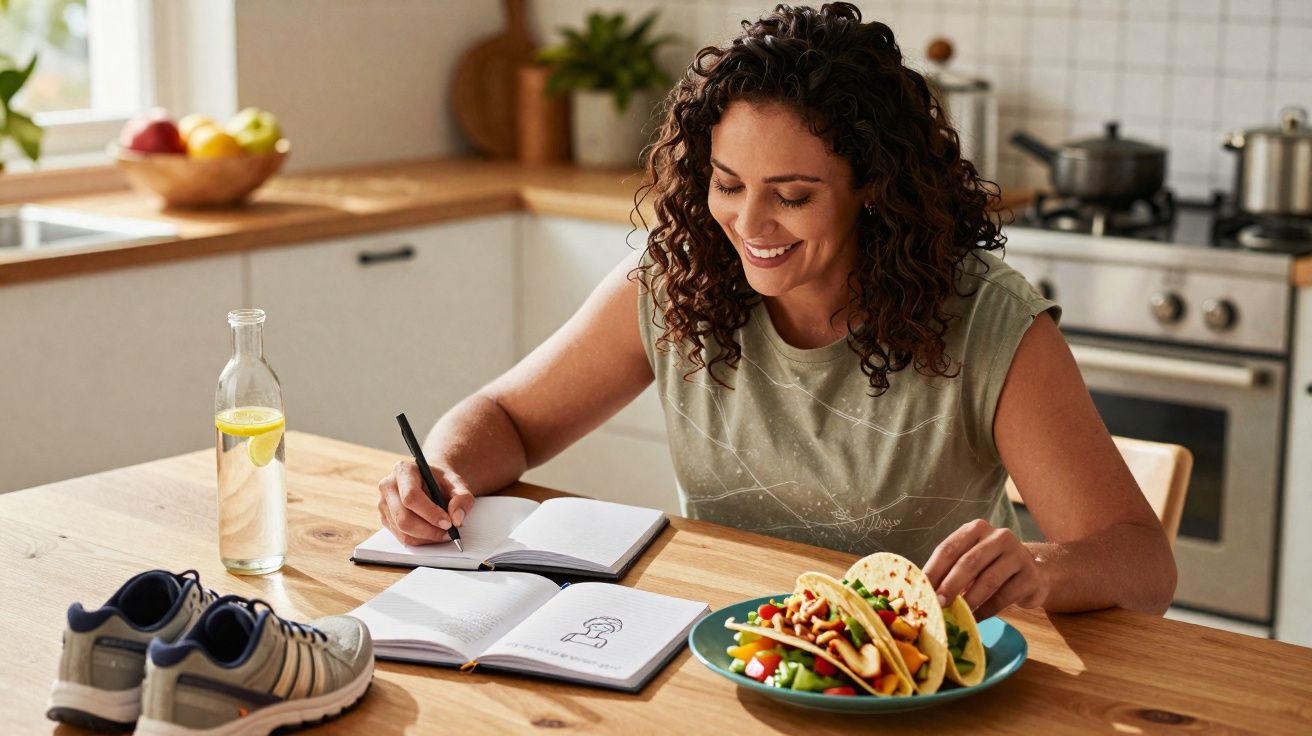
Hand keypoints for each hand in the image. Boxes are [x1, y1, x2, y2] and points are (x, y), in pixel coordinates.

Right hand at [376, 460, 475, 545]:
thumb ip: (462, 498)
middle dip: (429, 530)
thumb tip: (456, 519)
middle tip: (449, 533)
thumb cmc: (441, 481)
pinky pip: (402, 537)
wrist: (431, 481)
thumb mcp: (457, 483)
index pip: (411, 496)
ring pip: (402, 531)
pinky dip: (421, 540)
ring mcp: (384, 504)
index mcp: (403, 470)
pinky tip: (433, 533)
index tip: (448, 523)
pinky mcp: (386, 519)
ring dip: (426, 537)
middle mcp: (389, 486)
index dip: (430, 513)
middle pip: (403, 517)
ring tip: (444, 533)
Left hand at [922, 519, 1048, 620]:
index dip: (934, 570)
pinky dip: (986, 611)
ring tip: (957, 615)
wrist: (1033, 573)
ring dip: (969, 601)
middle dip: (950, 585)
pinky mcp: (1030, 576)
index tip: (922, 588)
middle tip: (938, 604)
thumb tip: (924, 591)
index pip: (949, 548)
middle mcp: (999, 537)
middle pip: (969, 562)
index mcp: (976, 529)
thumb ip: (950, 570)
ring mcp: (1018, 555)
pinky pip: (1004, 596)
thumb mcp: (971, 560)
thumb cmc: (991, 567)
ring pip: (988, 580)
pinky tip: (975, 620)